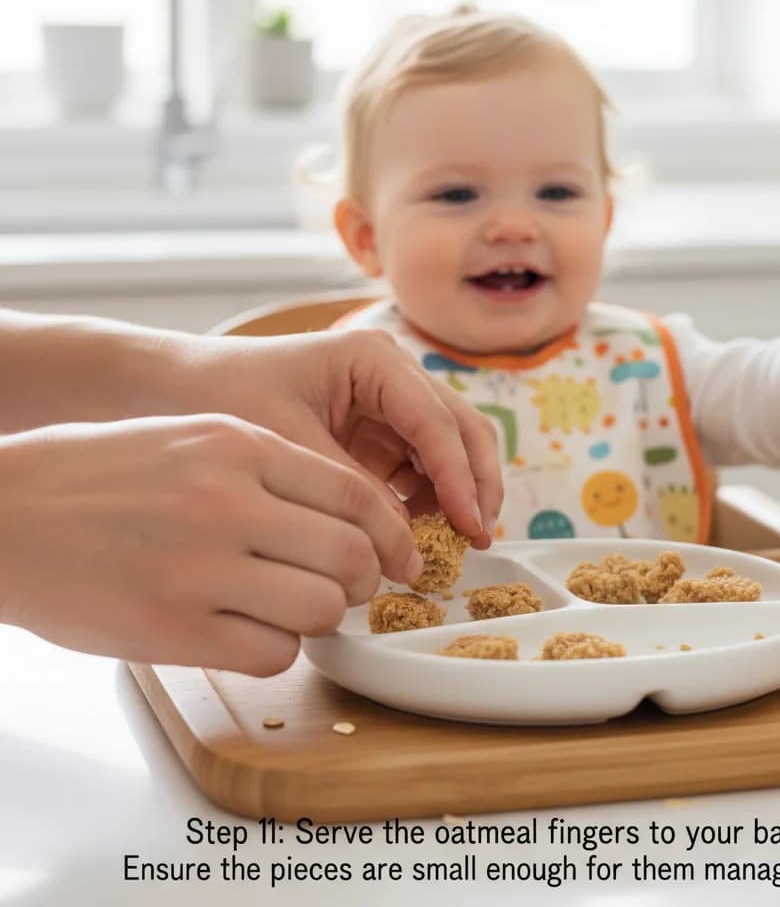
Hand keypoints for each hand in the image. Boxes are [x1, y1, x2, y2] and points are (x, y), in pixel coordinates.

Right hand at [0, 415, 422, 673]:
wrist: (3, 513)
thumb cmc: (101, 474)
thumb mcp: (193, 439)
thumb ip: (271, 469)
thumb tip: (349, 517)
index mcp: (239, 446)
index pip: (356, 494)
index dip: (390, 533)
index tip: (396, 555)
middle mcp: (226, 502)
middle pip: (351, 555)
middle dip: (366, 580)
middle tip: (352, 587)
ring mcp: (199, 567)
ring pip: (322, 608)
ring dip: (323, 616)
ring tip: (294, 608)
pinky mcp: (171, 629)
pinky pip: (273, 652)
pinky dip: (277, 647)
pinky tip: (248, 630)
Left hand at [185, 329, 502, 547]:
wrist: (173, 390)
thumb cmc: (221, 398)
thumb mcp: (289, 447)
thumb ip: (352, 493)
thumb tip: (403, 547)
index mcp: (373, 359)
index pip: (435, 421)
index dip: (459, 477)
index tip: (468, 526)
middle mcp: (392, 374)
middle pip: (461, 428)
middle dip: (476, 484)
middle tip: (479, 539)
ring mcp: (388, 404)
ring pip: (449, 450)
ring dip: (457, 495)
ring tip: (452, 546)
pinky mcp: (376, 434)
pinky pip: (419, 468)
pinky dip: (428, 502)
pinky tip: (420, 536)